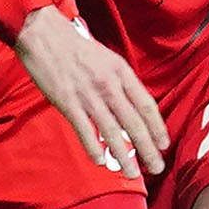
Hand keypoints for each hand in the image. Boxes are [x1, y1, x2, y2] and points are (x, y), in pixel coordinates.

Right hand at [15, 4, 169, 176]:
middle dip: (148, 148)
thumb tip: (132, 107)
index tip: (164, 144)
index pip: (146, 105)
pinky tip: (100, 161)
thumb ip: (120, 82)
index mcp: (121, 72)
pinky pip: (85, 130)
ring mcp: (88, 95)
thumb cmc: (75, 48)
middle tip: (157, 167)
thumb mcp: (106, 59)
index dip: (157, 127)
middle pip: (134, 123)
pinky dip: (93, 147)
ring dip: (124, 156)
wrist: (43, 35)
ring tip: (132, 173)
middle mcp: (109, 84)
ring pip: (112, 131)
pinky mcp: (67, 102)